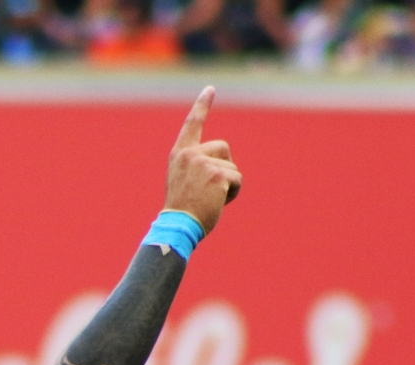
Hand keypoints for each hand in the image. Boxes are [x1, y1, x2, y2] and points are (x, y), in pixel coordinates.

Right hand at [164, 87, 241, 235]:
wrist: (177, 225)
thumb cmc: (182, 210)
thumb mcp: (184, 181)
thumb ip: (198, 167)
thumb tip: (223, 169)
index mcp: (180, 154)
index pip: (192, 124)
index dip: (202, 105)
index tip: (210, 89)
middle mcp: (191, 154)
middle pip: (223, 148)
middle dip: (225, 166)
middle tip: (209, 190)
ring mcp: (204, 162)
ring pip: (232, 167)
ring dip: (228, 184)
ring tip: (209, 199)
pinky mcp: (218, 174)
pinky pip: (237, 179)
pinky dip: (233, 193)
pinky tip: (218, 202)